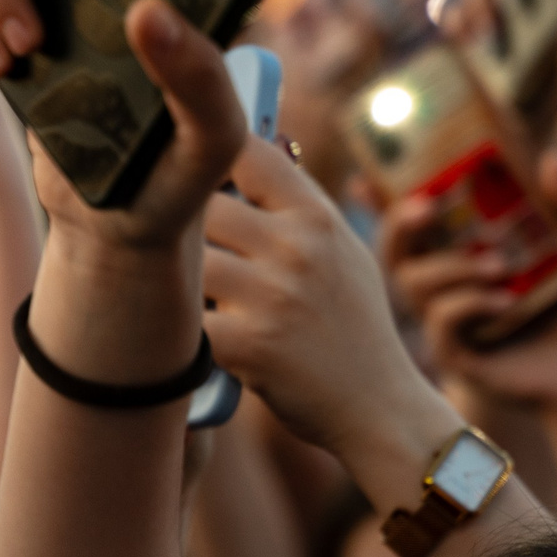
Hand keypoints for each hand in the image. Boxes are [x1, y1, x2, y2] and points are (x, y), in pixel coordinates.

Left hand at [202, 135, 455, 494]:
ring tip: (190, 299)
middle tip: (180, 254)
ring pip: (185, 262)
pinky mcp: (245, 346)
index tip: (188, 173)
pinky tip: (191, 338)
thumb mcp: (344, 252)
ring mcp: (270, 296)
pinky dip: (182, 329)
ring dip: (178, 281)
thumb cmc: (353, 326)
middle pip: (200, 205)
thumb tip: (246, 150)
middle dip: (183, 229)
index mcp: (317, 217)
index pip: (246, 152)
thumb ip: (298, 207)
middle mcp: (295, 248)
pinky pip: (186, 319)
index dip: (208, 157)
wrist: (378, 407)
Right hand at [386, 154, 556, 408]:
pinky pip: (440, 323)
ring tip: (501, 264)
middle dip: (399, 224)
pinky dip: (469, 303)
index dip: (382, 199)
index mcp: (459, 257)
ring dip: (452, 266)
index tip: (366, 175)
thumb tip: (551, 157)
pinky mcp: (456, 355)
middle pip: (393, 252)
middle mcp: (442, 289)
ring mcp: (445, 323)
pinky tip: (506, 301)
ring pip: (413, 286)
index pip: (413, 223)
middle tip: (430, 204)